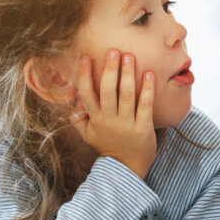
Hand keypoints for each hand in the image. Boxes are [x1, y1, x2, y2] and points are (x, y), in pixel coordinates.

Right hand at [70, 49, 156, 178]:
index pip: (86, 94)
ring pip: (126, 95)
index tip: (85, 57)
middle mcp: (109, 120)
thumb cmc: (108, 147)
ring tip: (129, 56)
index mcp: (95, 119)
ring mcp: (126, 124)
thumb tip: (70, 104)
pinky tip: (148, 74)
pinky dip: (147, 90)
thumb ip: (78, 120)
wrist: (127, 169)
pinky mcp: (143, 128)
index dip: (84, 75)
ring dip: (127, 75)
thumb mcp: (89, 136)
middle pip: (107, 91)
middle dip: (109, 70)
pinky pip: (145, 105)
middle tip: (113, 51)